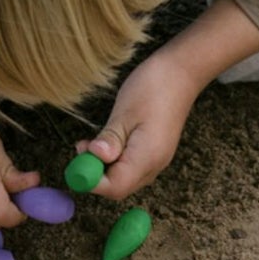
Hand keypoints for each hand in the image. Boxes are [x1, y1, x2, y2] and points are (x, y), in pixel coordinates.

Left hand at [80, 50, 198, 200]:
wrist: (183, 72)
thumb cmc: (155, 87)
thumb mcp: (125, 112)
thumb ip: (110, 139)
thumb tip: (95, 158)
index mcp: (148, 157)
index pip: (116, 187)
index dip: (92, 181)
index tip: (76, 165)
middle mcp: (154, 164)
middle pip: (119, 187)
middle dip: (94, 175)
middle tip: (80, 149)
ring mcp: (155, 159)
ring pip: (123, 177)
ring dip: (102, 166)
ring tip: (89, 143)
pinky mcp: (153, 151)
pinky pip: (130, 166)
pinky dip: (113, 159)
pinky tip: (104, 142)